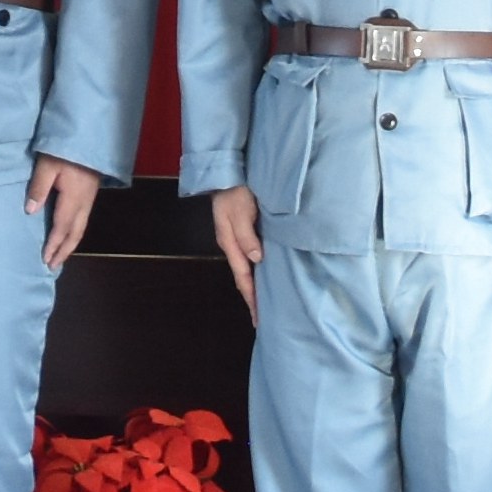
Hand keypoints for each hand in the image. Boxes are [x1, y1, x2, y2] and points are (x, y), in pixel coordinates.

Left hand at [27, 155, 99, 270]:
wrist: (91, 138)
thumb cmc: (65, 150)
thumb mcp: (47, 165)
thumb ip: (38, 187)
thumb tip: (30, 211)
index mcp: (73, 198)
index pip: (61, 227)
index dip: (53, 244)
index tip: (45, 259)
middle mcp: (84, 203)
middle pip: (75, 233)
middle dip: (64, 251)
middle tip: (53, 266)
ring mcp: (89, 199)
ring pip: (81, 228)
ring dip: (70, 244)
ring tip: (60, 256)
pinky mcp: (90, 194)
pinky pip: (83, 220)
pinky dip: (75, 233)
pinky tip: (68, 234)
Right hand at [207, 186, 263, 312]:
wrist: (226, 173)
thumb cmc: (234, 191)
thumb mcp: (239, 212)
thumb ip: (247, 236)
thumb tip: (257, 259)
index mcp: (229, 243)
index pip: (243, 277)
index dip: (251, 297)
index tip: (257, 316)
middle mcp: (232, 245)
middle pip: (243, 277)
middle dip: (252, 297)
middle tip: (261, 317)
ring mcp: (237, 238)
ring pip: (246, 268)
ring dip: (254, 285)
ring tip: (264, 301)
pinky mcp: (243, 231)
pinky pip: (250, 256)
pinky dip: (256, 269)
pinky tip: (264, 273)